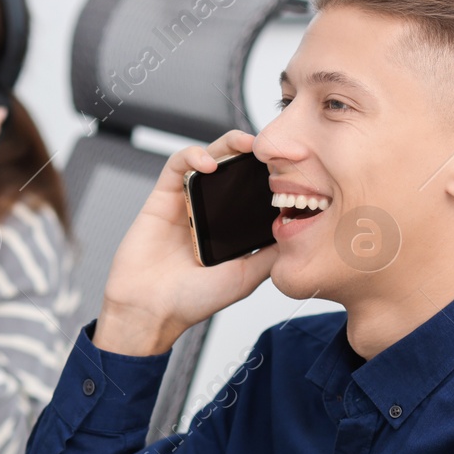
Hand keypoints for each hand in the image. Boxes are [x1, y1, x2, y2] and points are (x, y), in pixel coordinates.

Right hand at [93, 129, 276, 356]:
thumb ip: (271, 254)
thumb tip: (301, 232)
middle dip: (254, 151)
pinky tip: (209, 164)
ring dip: (228, 144)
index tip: (292, 164)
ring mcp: (186, 201)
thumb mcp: (247, 276)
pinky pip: (177, 165)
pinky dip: (193, 156)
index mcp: (230, 226)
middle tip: (274, 146)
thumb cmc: (193, 300)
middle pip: (234, 167)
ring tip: (246, 144)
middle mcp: (210, 210)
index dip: (271, 174)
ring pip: (209, 157)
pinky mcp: (162, 196)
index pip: (253, 189)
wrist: (152, 310)